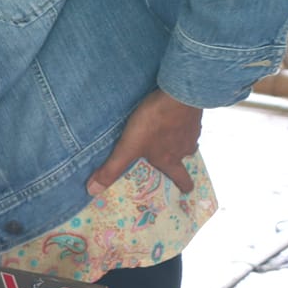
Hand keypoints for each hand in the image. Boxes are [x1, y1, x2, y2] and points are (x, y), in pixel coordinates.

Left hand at [87, 88, 202, 195]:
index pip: (182, 178)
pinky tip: (172, 116)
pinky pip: (188, 123)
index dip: (184, 185)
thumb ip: (112, 168)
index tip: (185, 190)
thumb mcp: (128, 147)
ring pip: (187, 140)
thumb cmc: (153, 123)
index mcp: (170, 160)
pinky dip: (180, 122)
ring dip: (178, 140)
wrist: (178, 96)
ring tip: (167, 135)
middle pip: (184, 157)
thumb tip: (94, 191)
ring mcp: (192, 131)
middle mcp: (185, 148)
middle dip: (177, 158)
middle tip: (170, 156)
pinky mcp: (194, 114)